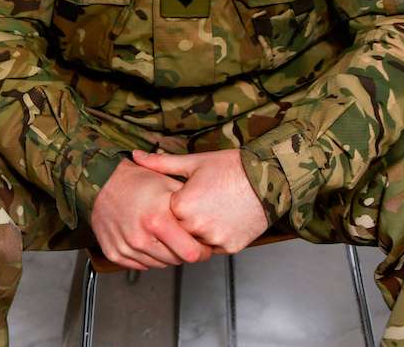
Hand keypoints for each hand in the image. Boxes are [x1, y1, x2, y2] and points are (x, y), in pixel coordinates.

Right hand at [90, 159, 212, 269]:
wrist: (103, 182)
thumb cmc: (137, 181)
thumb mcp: (169, 185)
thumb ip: (190, 206)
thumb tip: (209, 224)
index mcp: (157, 220)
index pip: (191, 253)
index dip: (202, 251)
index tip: (203, 246)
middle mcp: (140, 237)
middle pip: (175, 261)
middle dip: (183, 251)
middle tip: (183, 237)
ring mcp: (126, 247)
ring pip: (158, 264)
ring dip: (165, 254)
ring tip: (163, 235)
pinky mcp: (115, 253)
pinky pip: (140, 264)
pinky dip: (147, 255)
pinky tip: (147, 238)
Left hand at [131, 149, 267, 254]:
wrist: (269, 177)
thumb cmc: (231, 167)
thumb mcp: (194, 162)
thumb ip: (161, 163)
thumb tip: (135, 156)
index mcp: (182, 206)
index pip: (164, 215)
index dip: (172, 206)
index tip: (182, 196)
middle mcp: (195, 227)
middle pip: (178, 231)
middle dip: (183, 222)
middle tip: (197, 205)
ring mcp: (214, 240)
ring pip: (195, 243)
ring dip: (198, 232)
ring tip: (211, 211)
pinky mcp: (230, 247)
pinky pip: (215, 248)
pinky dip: (215, 238)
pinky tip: (223, 219)